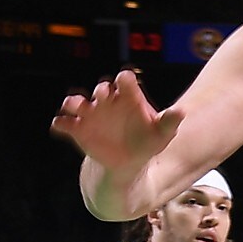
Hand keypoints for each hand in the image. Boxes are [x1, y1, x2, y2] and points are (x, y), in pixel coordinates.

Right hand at [52, 68, 167, 178]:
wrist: (128, 161)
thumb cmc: (147, 140)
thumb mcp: (161, 132)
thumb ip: (170, 121)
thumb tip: (181, 111)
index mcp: (127, 97)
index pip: (125, 81)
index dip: (124, 80)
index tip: (124, 81)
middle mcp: (107, 102)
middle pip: (101, 89)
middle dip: (101, 90)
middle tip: (103, 95)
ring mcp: (91, 115)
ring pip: (76, 102)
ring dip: (73, 102)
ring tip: (75, 106)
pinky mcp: (78, 130)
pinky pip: (65, 124)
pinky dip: (61, 124)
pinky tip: (61, 125)